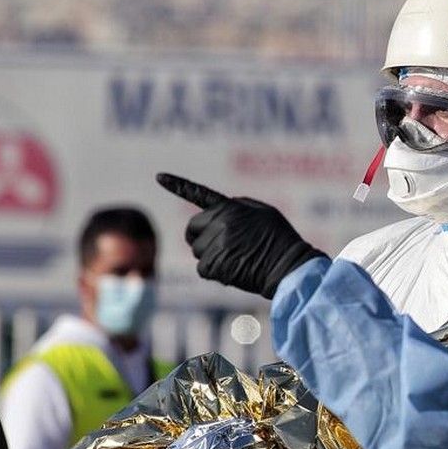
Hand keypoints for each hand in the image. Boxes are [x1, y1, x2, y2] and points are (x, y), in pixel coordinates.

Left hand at [157, 173, 324, 298]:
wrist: (289, 266)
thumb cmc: (280, 240)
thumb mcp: (264, 213)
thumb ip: (238, 209)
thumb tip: (217, 214)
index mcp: (231, 207)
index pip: (199, 193)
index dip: (177, 184)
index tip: (159, 176)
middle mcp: (220, 221)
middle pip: (192, 230)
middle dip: (201, 239)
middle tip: (222, 247)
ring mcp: (216, 242)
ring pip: (197, 251)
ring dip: (211, 257)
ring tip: (237, 258)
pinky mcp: (214, 263)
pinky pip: (202, 268)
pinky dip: (214, 272)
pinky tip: (234, 270)